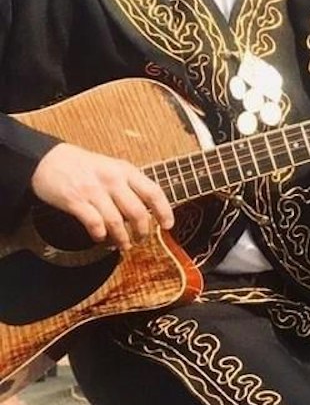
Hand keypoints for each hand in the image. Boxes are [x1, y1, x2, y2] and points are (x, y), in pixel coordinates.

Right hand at [30, 142, 172, 249]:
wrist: (47, 159)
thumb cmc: (82, 166)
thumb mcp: (111, 167)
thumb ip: (128, 184)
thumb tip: (148, 208)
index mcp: (125, 171)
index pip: (153, 192)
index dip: (164, 211)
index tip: (168, 225)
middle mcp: (112, 180)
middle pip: (137, 212)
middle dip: (142, 231)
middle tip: (142, 240)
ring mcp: (93, 190)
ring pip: (116, 221)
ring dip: (122, 238)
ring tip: (123, 245)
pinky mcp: (75, 200)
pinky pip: (94, 223)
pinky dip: (100, 234)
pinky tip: (100, 237)